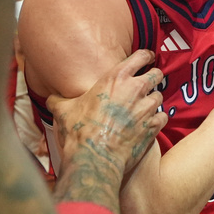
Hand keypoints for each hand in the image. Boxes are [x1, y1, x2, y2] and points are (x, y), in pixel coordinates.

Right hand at [48, 49, 166, 175]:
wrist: (94, 157)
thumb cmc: (80, 131)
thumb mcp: (64, 111)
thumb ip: (60, 101)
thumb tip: (51, 99)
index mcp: (115, 78)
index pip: (140, 57)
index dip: (146, 56)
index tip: (148, 58)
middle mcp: (135, 90)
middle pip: (155, 74)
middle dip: (153, 77)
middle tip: (150, 81)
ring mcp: (146, 108)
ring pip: (159, 96)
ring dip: (154, 99)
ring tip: (147, 104)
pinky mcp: (152, 127)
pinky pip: (163, 116)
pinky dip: (158, 118)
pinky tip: (151, 121)